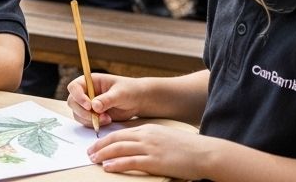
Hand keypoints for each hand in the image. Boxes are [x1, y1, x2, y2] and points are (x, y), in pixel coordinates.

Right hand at [67, 72, 143, 126]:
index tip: (89, 106)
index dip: (78, 96)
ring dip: (89, 119)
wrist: (138, 101)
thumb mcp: (120, 93)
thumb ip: (107, 99)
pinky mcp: (92, 115)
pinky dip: (93, 124)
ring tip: (107, 119)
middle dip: (83, 111)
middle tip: (97, 116)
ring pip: (77, 113)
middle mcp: (85, 92)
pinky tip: (107, 121)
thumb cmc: (129, 91)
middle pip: (72, 102)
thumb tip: (94, 107)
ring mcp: (88, 104)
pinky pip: (85, 121)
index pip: (74, 87)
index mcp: (89, 82)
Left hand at [87, 124, 213, 178]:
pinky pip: (130, 162)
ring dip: (103, 154)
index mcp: (149, 129)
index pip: (121, 132)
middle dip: (100, 146)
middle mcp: (146, 136)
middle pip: (116, 139)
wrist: (206, 153)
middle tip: (89, 152)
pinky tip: (107, 167)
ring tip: (93, 159)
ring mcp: (150, 148)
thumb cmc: (188, 148)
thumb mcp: (165, 137)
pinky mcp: (155, 161)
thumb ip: (151, 139)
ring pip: (119, 149)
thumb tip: (137, 145)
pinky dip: (116, 164)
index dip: (106, 139)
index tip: (97, 144)